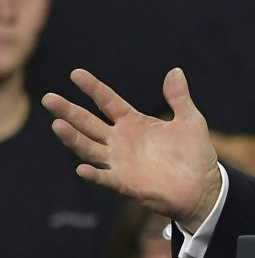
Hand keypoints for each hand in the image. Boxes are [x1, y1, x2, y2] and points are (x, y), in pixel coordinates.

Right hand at [45, 67, 222, 231]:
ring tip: (57, 125)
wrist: (203, 186)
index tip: (76, 73)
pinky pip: (105, 178)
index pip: (108, 101)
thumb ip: (179, 98)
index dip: (93, 88)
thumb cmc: (194, 153)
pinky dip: (94, 174)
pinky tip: (81, 168)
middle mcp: (121, 140)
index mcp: (134, 122)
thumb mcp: (190, 121)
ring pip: (89, 148)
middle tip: (48, 97)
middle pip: (89, 123)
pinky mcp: (125, 183)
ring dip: (73, 138)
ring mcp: (120, 161)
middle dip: (69, 111)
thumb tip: (175, 70)